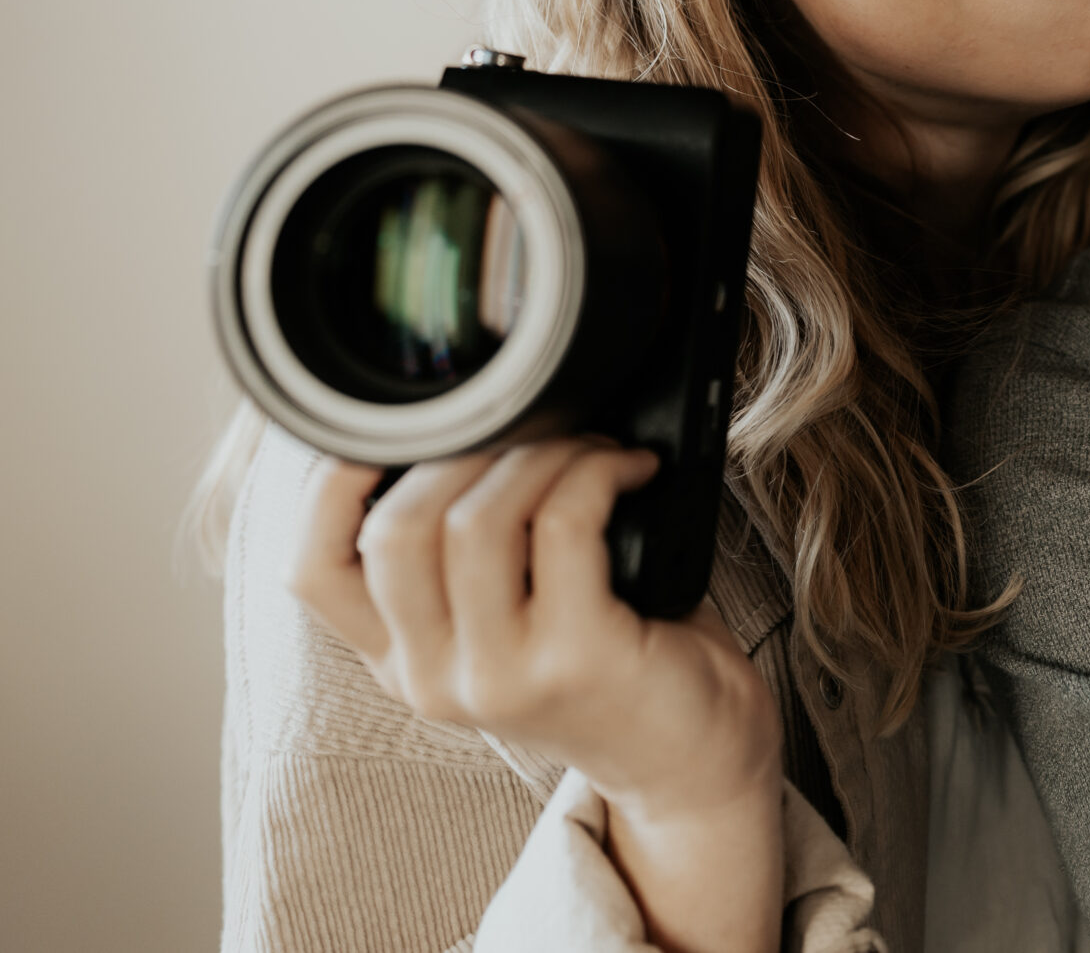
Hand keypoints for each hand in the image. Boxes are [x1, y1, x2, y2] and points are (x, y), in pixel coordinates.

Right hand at [290, 439, 785, 952]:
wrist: (687, 758)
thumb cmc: (610, 664)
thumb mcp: (504, 621)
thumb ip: (457, 560)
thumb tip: (456, 428)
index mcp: (400, 661)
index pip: (311, 571)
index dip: (330, 483)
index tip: (400, 423)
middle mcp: (432, 679)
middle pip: (395, 527)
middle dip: (468, 447)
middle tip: (538, 430)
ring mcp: (498, 676)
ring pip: (478, 518)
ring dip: (544, 453)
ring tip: (593, 448)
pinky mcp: (575, 658)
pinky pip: (564, 523)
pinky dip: (598, 472)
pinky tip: (631, 469)